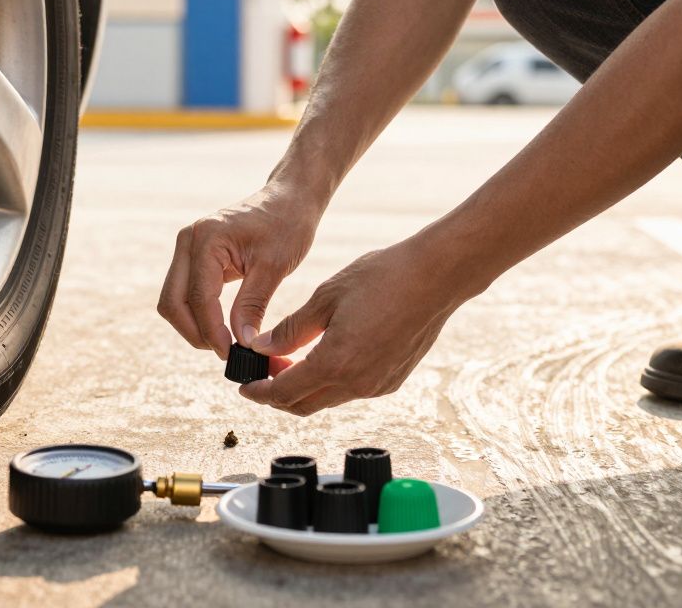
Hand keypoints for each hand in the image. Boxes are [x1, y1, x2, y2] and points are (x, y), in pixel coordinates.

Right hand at [158, 180, 325, 358]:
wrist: (288, 200)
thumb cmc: (286, 225)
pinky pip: (184, 292)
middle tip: (224, 351)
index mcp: (207, 239)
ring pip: (173, 300)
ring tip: (224, 342)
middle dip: (195, 332)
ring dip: (193, 325)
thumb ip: (253, 304)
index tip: (231, 354)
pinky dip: (197, 313)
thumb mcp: (274, 266)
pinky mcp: (194, 256)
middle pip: (172, 302)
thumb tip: (242, 342)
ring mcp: (187, 247)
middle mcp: (189, 240)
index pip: (198, 298)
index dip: (211, 331)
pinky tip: (221, 327)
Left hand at [241, 230, 483, 414]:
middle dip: (277, 394)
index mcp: (335, 364)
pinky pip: (352, 390)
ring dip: (304, 387)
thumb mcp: (325, 298)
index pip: (284, 393)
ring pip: (328, 399)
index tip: (245, 386)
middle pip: (304, 405)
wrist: (436, 276)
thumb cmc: (382, 278)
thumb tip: (261, 348)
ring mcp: (378, 385)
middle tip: (262, 372)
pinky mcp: (392, 380)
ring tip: (289, 361)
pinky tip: (324, 356)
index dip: (259, 392)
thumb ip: (290, 330)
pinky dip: (330, 381)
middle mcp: (357, 384)